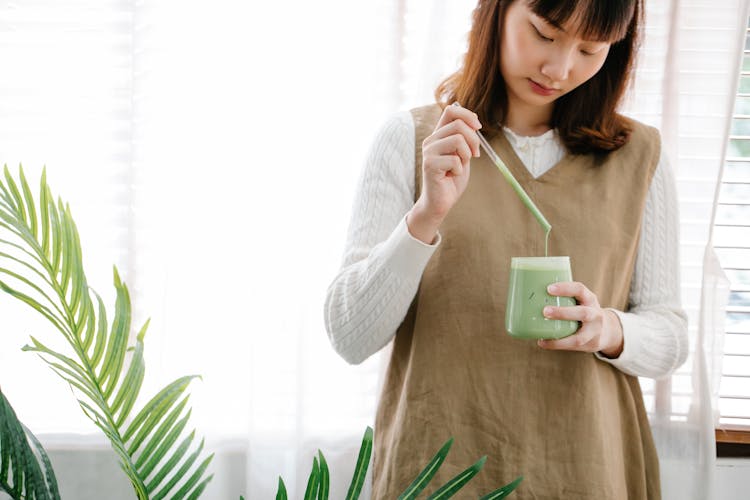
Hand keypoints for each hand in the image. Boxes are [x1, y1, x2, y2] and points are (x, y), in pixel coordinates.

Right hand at [406, 104, 481, 242]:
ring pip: (458, 139)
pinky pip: (455, 159)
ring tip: (461, 166)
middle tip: (475, 155)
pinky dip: (459, 169)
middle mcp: (431, 140)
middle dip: (474, 140)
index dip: (467, 114)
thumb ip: (465, 140)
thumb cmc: (452, 179)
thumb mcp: (463, 155)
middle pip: (458, 125)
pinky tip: (451, 176)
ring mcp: (428, 152)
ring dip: (467, 154)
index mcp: (439, 135)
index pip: (450, 111)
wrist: (440, 202)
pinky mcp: (429, 164)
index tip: (478, 127)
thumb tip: (474, 122)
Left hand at [536, 281, 623, 357]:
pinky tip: (543, 342)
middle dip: (563, 313)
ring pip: (579, 336)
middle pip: (583, 313)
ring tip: (542, 336)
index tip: (549, 288)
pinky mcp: (590, 345)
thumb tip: (531, 292)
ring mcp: (594, 332)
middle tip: (545, 311)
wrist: (608, 330)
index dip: (565, 288)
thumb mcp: (580, 301)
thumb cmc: (584, 310)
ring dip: (560, 338)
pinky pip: (572, 346)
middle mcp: (595, 314)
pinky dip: (557, 345)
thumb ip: (564, 297)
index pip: (580, 290)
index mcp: (590, 299)